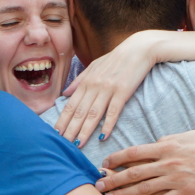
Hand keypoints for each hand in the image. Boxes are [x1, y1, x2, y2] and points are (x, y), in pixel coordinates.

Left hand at [55, 31, 162, 146]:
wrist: (139, 48)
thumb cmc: (117, 58)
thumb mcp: (94, 65)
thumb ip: (79, 80)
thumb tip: (64, 94)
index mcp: (86, 81)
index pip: (70, 105)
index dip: (62, 120)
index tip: (55, 134)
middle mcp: (94, 86)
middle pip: (79, 112)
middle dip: (70, 130)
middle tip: (62, 145)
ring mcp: (108, 89)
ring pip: (93, 114)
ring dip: (84, 131)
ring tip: (78, 146)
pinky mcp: (123, 92)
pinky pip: (113, 111)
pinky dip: (107, 124)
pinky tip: (102, 137)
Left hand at [97, 130, 194, 194]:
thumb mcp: (189, 136)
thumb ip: (170, 139)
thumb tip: (156, 140)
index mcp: (168, 146)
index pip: (135, 152)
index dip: (117, 158)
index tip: (104, 163)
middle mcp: (168, 162)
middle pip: (133, 172)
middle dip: (112, 179)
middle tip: (96, 185)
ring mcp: (177, 178)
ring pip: (143, 188)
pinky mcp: (186, 193)